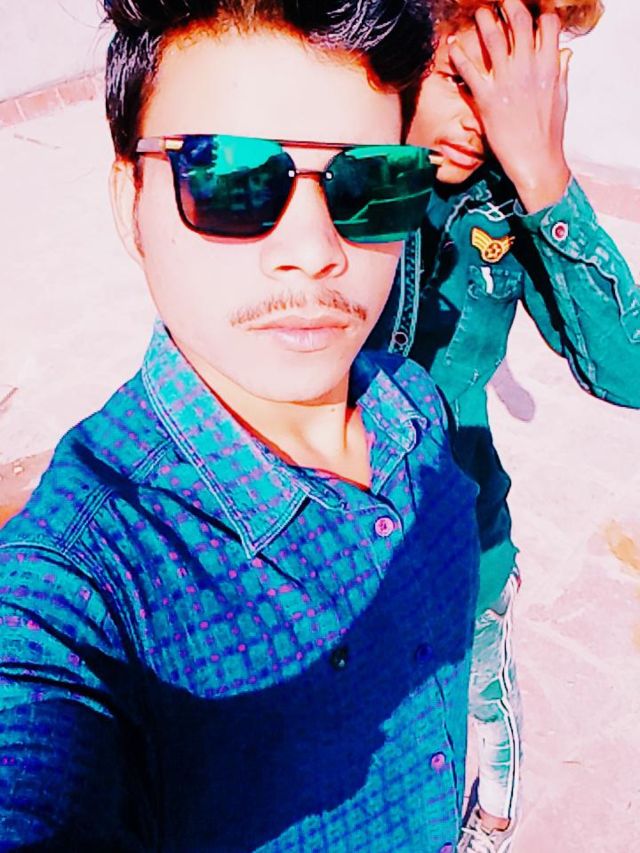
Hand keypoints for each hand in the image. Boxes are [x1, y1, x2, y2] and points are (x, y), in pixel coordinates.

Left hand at [448, 0, 571, 211]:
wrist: (536, 161)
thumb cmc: (549, 133)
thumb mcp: (560, 98)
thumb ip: (560, 72)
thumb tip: (565, 54)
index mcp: (550, 66)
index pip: (548, 24)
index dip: (539, 14)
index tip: (531, 13)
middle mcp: (529, 68)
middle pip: (520, 21)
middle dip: (510, 6)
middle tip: (501, 3)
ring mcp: (507, 82)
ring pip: (494, 38)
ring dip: (484, 21)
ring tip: (480, 12)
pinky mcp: (487, 98)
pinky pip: (470, 70)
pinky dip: (459, 55)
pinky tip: (454, 45)